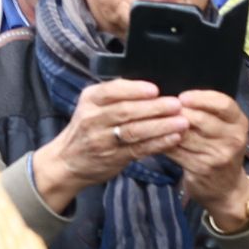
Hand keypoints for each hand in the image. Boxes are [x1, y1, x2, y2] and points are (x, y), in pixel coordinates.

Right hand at [27, 79, 187, 210]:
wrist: (67, 160)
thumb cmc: (87, 128)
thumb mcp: (92, 105)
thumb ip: (116, 95)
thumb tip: (151, 87)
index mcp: (90, 99)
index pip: (112, 91)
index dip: (135, 90)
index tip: (155, 89)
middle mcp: (93, 119)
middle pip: (126, 111)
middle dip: (154, 108)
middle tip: (176, 104)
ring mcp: (103, 140)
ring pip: (134, 131)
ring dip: (160, 126)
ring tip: (182, 122)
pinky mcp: (114, 158)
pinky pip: (139, 149)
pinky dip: (158, 143)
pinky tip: (173, 138)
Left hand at [167, 89, 248, 229]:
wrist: (228, 189)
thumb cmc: (221, 150)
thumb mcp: (225, 129)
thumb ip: (209, 112)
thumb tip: (174, 98)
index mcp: (239, 123)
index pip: (223, 104)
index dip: (201, 98)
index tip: (182, 96)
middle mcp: (233, 139)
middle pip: (200, 119)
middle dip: (178, 112)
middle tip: (162, 108)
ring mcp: (218, 155)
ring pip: (184, 135)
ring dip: (166, 126)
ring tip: (153, 120)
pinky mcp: (202, 168)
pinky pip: (176, 150)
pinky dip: (162, 142)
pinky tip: (154, 137)